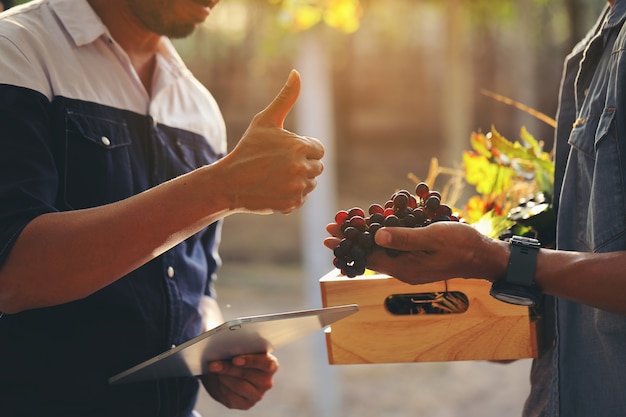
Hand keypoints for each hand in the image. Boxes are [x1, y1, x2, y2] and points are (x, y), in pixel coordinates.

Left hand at [201, 353, 278, 409]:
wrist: (226, 375)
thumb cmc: (235, 357)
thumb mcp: (239, 351)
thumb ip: (237, 349)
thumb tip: (224, 351)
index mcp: (271, 365)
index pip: (266, 364)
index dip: (250, 361)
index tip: (234, 359)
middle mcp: (267, 382)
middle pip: (246, 374)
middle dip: (228, 368)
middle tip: (213, 364)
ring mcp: (257, 395)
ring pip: (238, 386)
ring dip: (223, 377)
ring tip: (213, 369)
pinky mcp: (246, 404)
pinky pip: (231, 397)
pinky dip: (221, 388)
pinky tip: (217, 381)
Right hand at [216, 69, 324, 213]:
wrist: (229, 183)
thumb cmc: (248, 149)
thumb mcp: (265, 121)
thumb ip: (285, 98)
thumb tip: (296, 73)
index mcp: (300, 146)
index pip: (318, 149)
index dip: (304, 149)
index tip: (285, 151)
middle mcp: (301, 168)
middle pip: (317, 167)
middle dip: (302, 165)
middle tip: (279, 166)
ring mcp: (297, 188)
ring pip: (311, 184)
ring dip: (299, 181)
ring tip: (276, 177)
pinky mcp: (292, 204)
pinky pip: (302, 199)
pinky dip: (291, 195)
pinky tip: (274, 189)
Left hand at [324, 221, 508, 283]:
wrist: (483, 256)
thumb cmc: (462, 245)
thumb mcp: (434, 237)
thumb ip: (406, 238)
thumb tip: (377, 236)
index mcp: (404, 267)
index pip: (366, 255)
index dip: (347, 243)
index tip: (330, 233)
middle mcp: (402, 270)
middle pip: (368, 254)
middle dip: (349, 240)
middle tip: (331, 228)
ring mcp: (409, 266)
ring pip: (379, 252)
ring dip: (362, 238)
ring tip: (346, 226)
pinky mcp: (416, 260)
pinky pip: (391, 250)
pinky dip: (379, 238)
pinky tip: (374, 228)